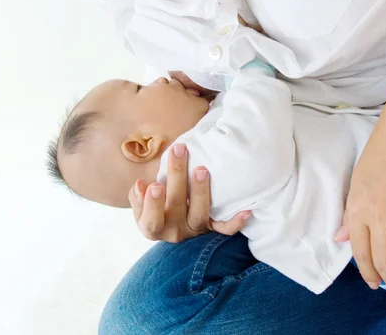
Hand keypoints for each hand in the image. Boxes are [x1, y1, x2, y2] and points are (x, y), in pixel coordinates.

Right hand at [128, 143, 250, 242]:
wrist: (177, 226)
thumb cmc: (158, 205)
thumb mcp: (143, 203)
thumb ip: (139, 195)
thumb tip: (140, 184)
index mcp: (154, 227)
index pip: (151, 221)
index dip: (151, 205)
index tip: (154, 184)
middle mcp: (175, 232)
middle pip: (175, 207)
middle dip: (176, 178)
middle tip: (178, 152)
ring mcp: (196, 230)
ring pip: (200, 215)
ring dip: (200, 192)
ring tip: (201, 169)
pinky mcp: (213, 229)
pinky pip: (226, 229)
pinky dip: (236, 221)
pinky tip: (246, 210)